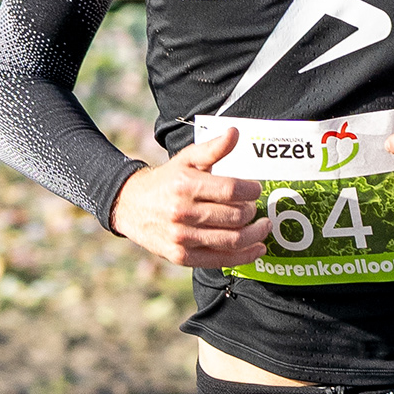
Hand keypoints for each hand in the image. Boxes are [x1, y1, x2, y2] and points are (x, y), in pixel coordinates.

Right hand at [109, 127, 270, 266]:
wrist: (129, 206)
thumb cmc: (165, 181)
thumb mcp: (185, 160)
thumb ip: (212, 149)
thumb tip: (234, 133)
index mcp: (185, 184)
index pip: (230, 189)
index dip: (251, 190)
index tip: (256, 189)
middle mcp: (182, 212)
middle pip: (234, 216)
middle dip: (253, 212)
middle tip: (257, 209)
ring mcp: (181, 237)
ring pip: (232, 240)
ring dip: (256, 235)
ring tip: (263, 228)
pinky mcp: (181, 256)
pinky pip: (220, 260)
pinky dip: (244, 256)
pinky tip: (256, 249)